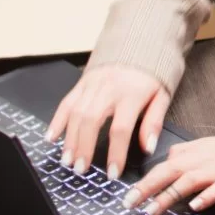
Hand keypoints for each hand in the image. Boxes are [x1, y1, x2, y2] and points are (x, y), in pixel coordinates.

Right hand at [46, 64, 170, 178]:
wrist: (140, 42)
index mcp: (131, 94)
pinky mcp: (82, 82)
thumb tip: (149, 147)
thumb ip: (154, 122)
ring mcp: (92, 84)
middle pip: (91, 121)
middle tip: (81, 169)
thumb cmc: (152, 73)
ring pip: (76, 113)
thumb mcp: (162, 95)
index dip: (116, 153)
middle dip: (84, 148)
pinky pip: (66, 102)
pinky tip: (51, 137)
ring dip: (69, 139)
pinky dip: (56, 120)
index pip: (120, 129)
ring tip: (68, 160)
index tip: (112, 173)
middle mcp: (109, 89)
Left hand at [124, 136, 214, 214]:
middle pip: (172, 171)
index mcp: (195, 151)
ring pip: (190, 181)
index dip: (144, 179)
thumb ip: (184, 152)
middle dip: (149, 187)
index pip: (164, 164)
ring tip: (154, 209)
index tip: (128, 195)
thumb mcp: (205, 148)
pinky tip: (194, 207)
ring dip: (170, 195)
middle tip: (131, 203)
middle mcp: (204, 159)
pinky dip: (206, 197)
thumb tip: (164, 158)